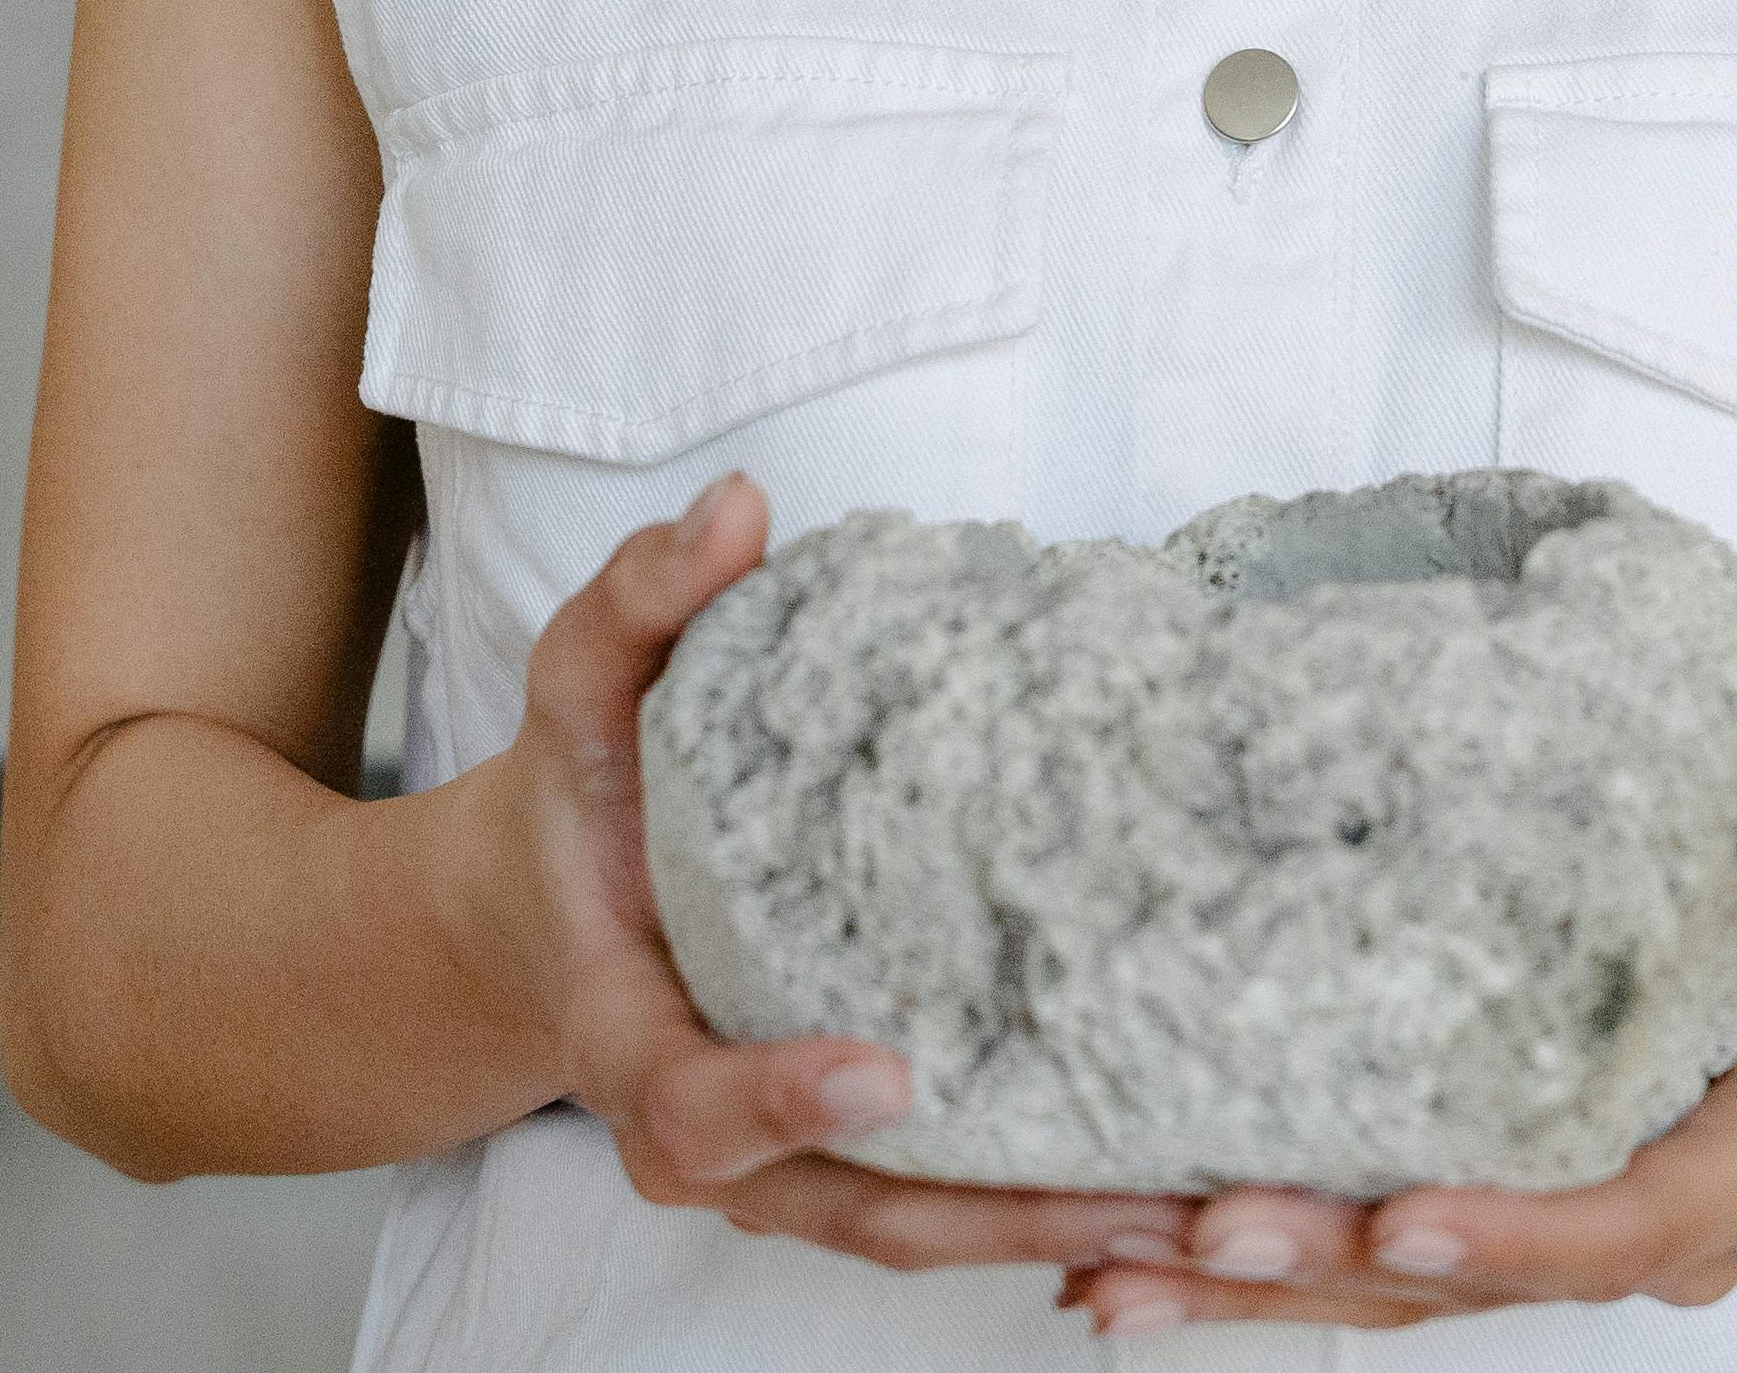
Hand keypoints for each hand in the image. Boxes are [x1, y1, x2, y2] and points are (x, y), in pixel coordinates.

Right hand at [463, 475, 1189, 1281]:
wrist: (551, 907)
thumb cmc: (578, 798)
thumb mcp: (580, 688)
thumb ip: (644, 601)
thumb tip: (737, 509)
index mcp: (628, 1034)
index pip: (692, 1104)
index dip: (779, 1101)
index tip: (888, 1074)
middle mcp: (704, 1130)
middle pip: (845, 1208)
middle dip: (986, 1216)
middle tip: (1124, 1200)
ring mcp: (782, 1161)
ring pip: (911, 1226)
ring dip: (1046, 1228)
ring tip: (1184, 1211)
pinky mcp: (846, 1155)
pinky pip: (944, 1199)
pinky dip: (1043, 1205)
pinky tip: (1161, 1185)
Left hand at [1057, 819, 1736, 1337]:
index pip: (1623, 1227)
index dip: (1518, 1236)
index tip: (1410, 1217)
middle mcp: (1630, 1232)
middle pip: (1465, 1279)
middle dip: (1326, 1266)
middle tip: (1201, 1230)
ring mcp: (1544, 1230)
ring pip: (1385, 1289)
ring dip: (1245, 1282)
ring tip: (1108, 1266)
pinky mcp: (1478, 1204)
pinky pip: (1355, 1256)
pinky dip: (1235, 1264)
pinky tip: (1114, 1260)